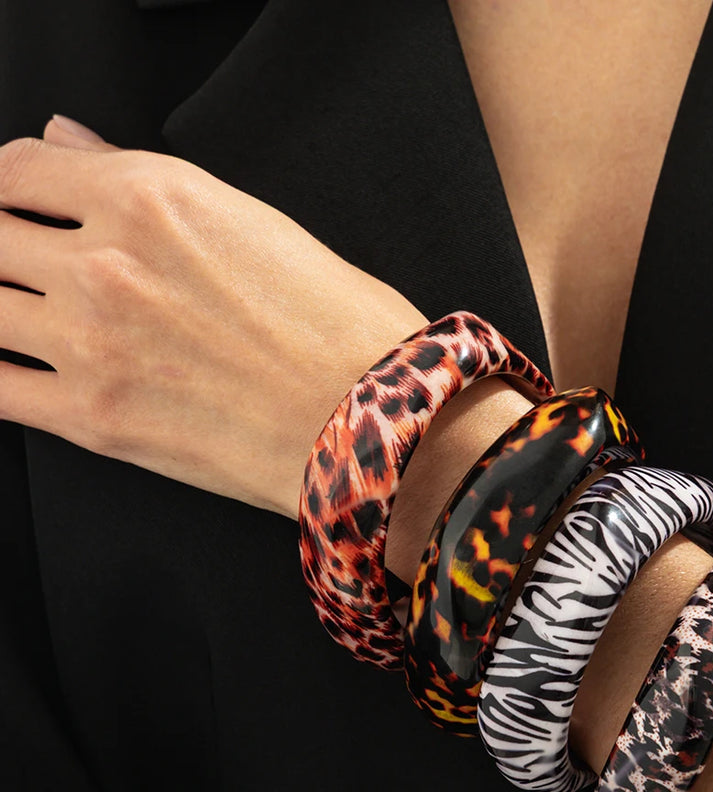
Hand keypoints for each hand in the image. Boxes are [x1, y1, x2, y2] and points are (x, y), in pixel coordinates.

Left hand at [0, 116, 427, 517]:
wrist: (378, 427)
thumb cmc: (345, 332)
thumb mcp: (260, 226)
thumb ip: (149, 185)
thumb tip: (74, 147)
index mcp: (153, 198)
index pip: (19, 168)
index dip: (9, 187)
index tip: (18, 208)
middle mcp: (107, 262)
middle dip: (1, 248)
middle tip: (24, 270)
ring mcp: (91, 342)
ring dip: (0, 310)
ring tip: (28, 322)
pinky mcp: (93, 419)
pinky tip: (14, 374)